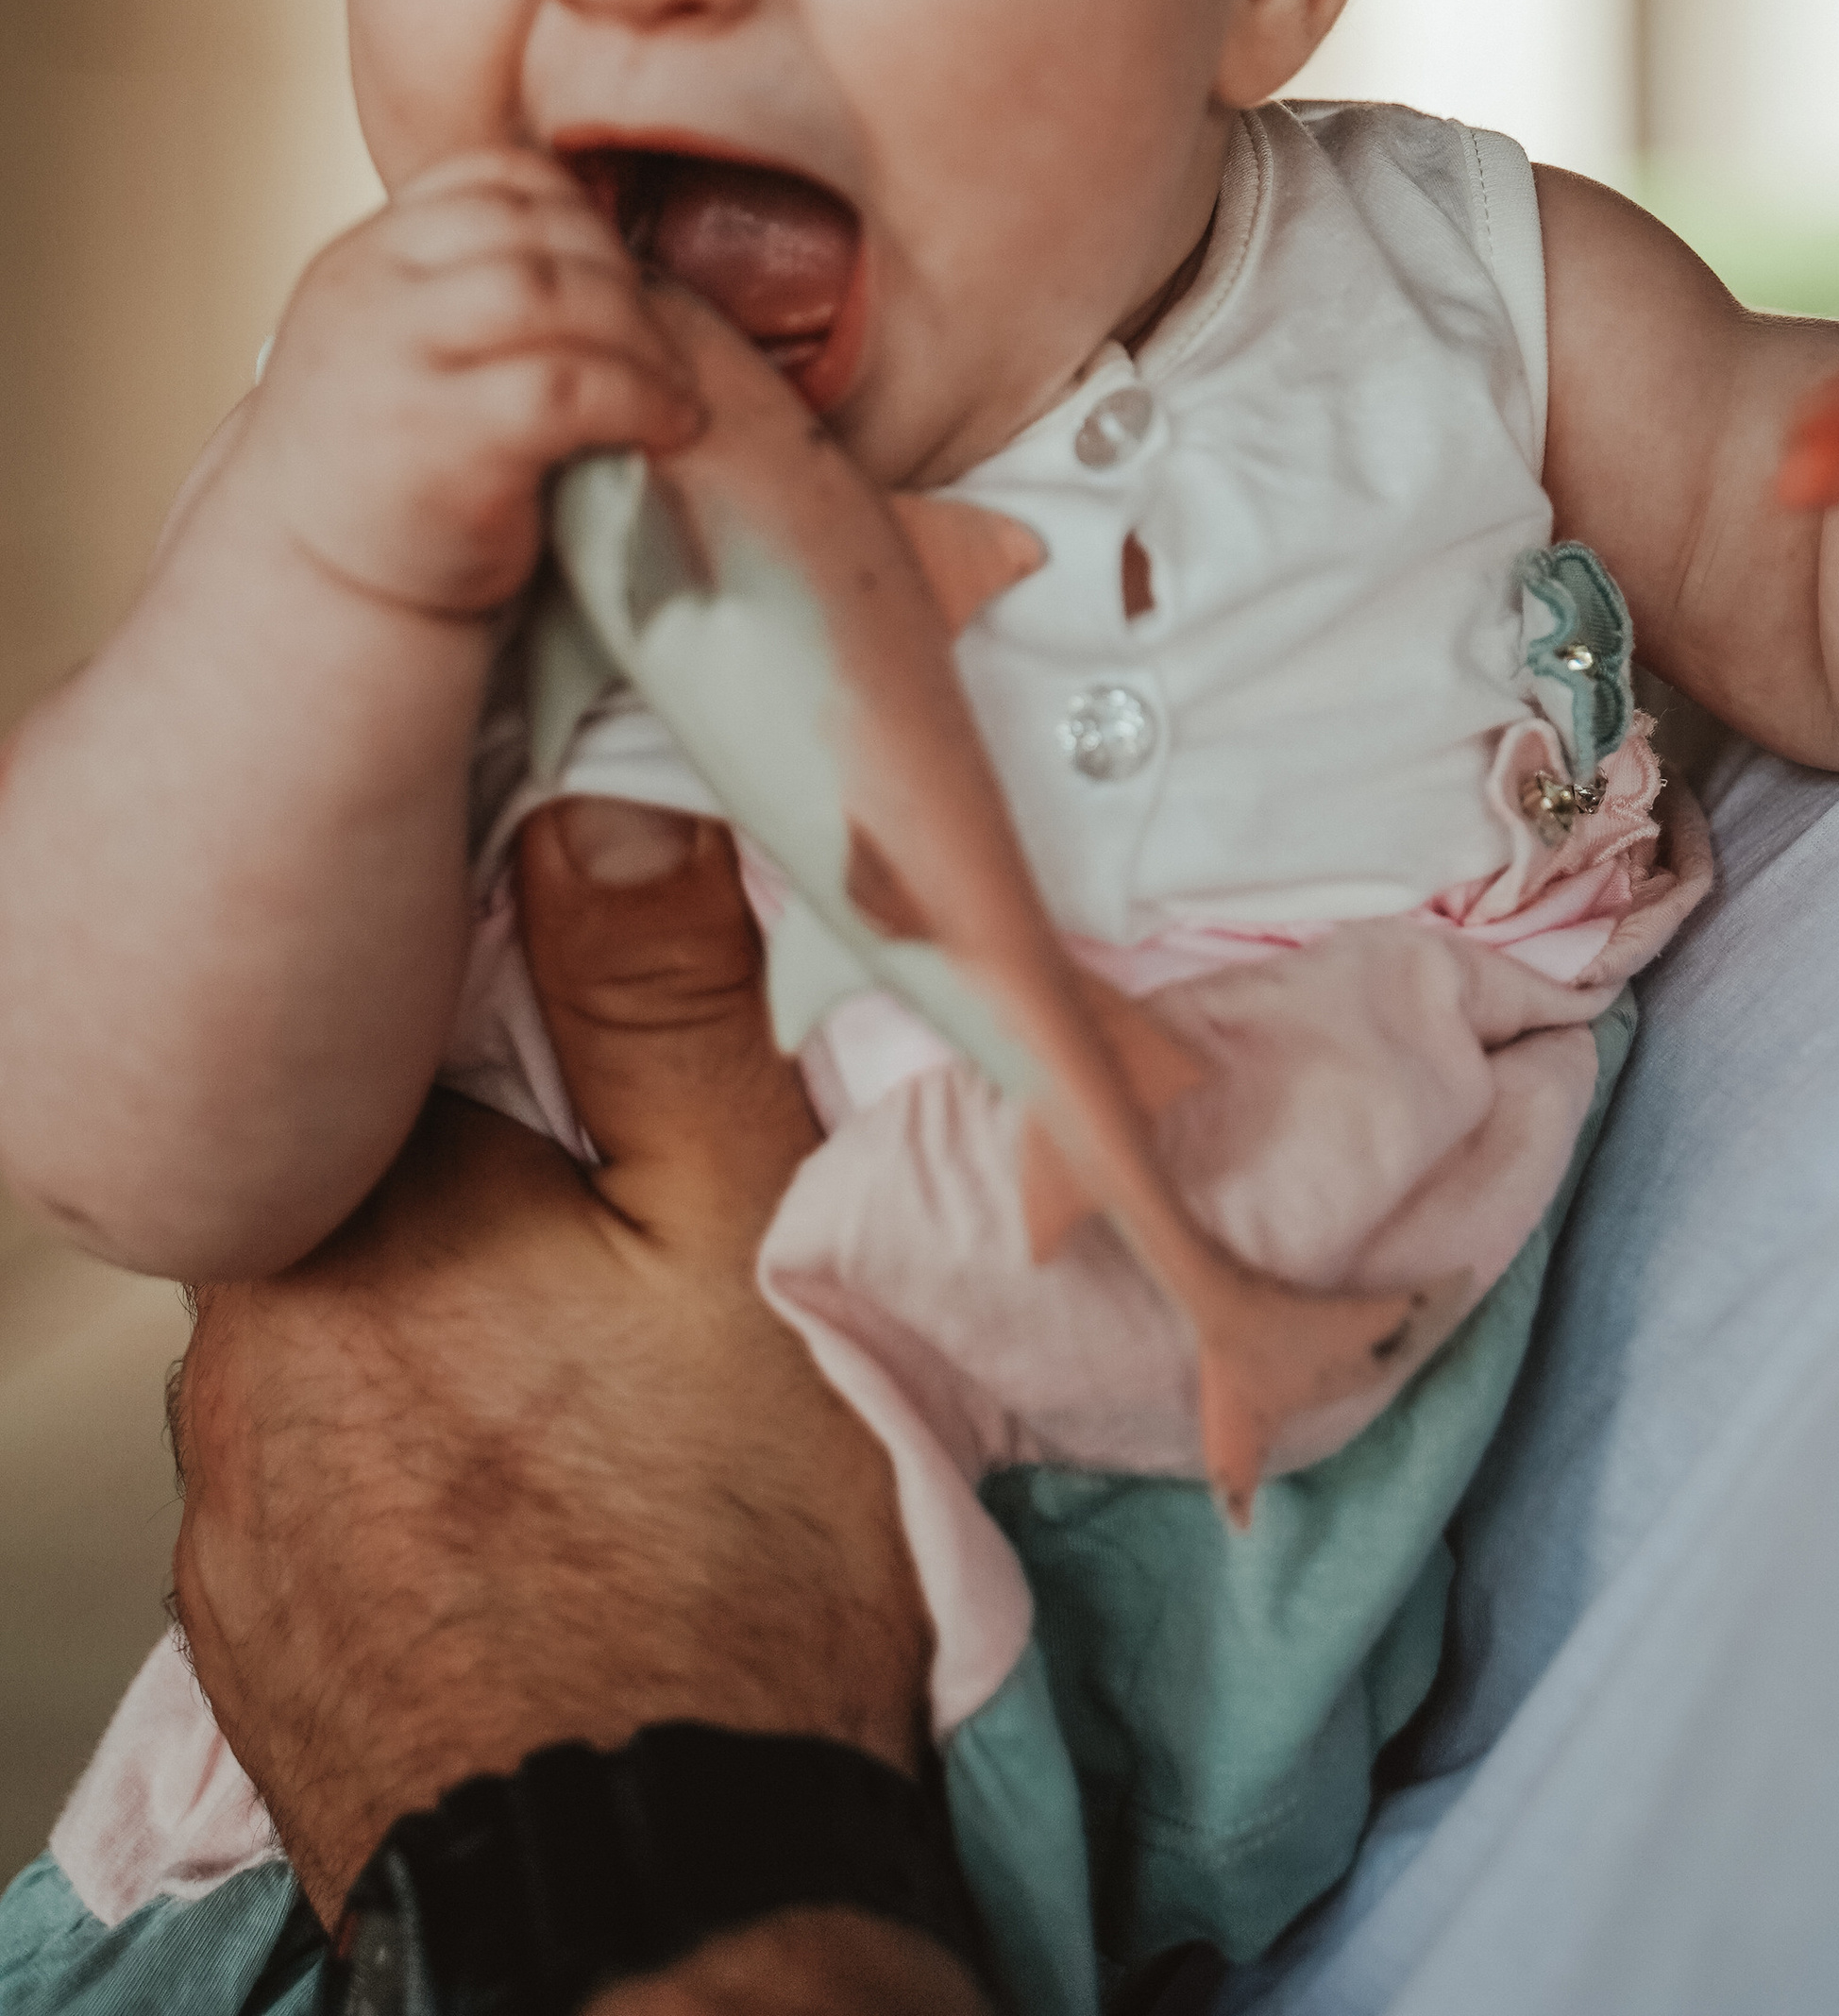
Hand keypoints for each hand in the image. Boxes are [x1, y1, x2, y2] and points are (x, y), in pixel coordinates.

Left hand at [169, 803, 938, 1937]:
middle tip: (620, 1248)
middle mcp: (243, 1365)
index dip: (500, 1021)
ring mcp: (232, 1525)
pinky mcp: (255, 1651)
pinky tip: (526, 1518)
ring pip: (336, 1348)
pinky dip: (410, 1480)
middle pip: (359, 1192)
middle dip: (475, 1194)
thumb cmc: (723, 1565)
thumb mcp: (741, 1231)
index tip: (599, 1054)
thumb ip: (658, 1005)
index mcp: (353, 1224)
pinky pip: (320, 1495)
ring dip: (438, 1342)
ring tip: (589, 1401)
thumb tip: (596, 800)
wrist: (666, 1908)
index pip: (386, 1037)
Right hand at [232, 149, 702, 617]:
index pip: (489, 177)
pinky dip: (640, 397)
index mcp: (363, 258)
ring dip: (640, 335)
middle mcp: (368, 294)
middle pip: (531, 230)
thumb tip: (606, 243)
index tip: (618, 272)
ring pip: (551, 295)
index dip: (576, 212)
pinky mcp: (440, 440)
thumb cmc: (390, 469)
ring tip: (676, 386)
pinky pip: (568, 385)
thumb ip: (465, 286)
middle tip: (665, 338)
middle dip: (619, 274)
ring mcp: (396, 363)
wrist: (315, 590)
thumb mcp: (403, 347)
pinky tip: (670, 425)